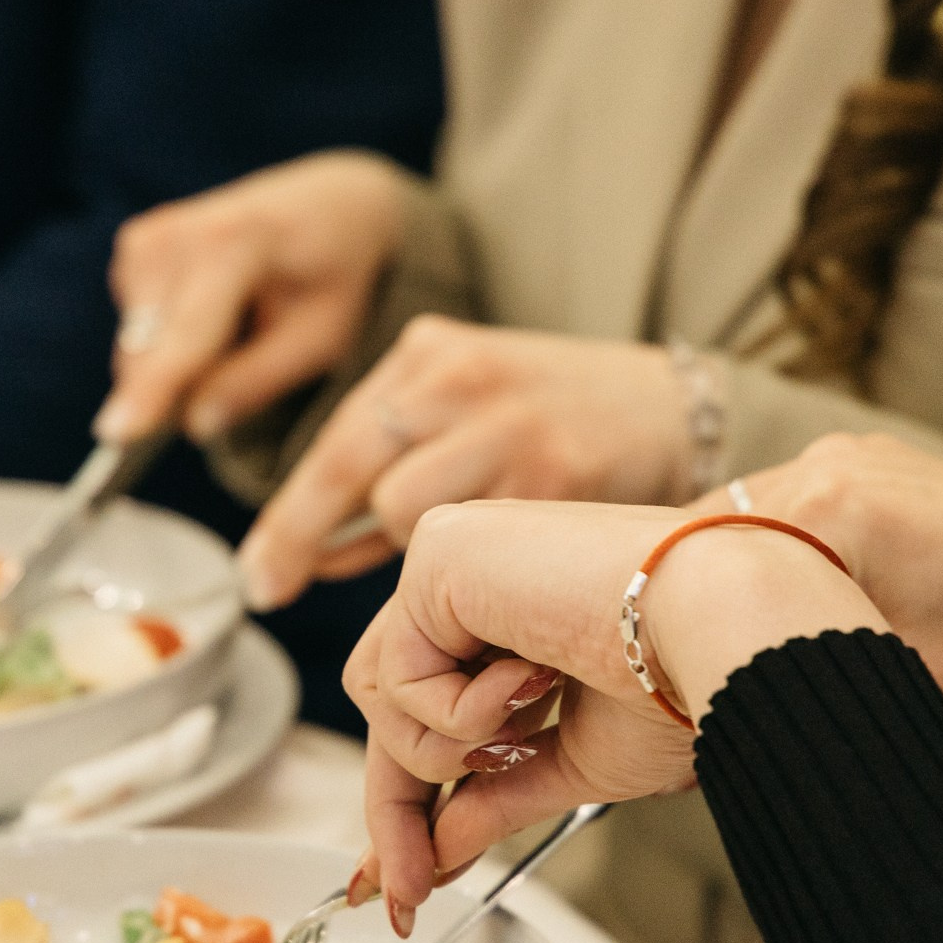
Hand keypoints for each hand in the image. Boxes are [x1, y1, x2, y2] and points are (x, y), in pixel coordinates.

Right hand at [94, 151, 410, 444]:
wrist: (328, 204)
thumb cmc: (336, 275)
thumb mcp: (322, 337)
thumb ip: (256, 382)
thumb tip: (193, 426)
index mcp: (234, 242)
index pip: (185, 332)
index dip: (151, 389)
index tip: (115, 436)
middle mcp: (174, 232)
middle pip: (147, 350)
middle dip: (178, 390)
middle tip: (248, 368)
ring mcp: (146, 237)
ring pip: (137, 349)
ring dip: (179, 367)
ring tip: (243, 328)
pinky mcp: (134, 249)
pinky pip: (137, 333)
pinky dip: (173, 343)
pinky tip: (219, 315)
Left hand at [237, 317, 690, 610]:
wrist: (684, 408)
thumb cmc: (559, 427)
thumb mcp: (467, 415)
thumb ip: (397, 470)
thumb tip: (313, 555)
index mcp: (431, 353)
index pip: (336, 440)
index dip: (288, 516)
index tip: (258, 577)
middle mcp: (461, 376)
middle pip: (351, 471)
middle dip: (303, 536)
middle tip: (269, 589)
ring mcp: (506, 421)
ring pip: (404, 513)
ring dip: (415, 551)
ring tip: (463, 555)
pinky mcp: (553, 472)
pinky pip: (472, 544)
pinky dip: (471, 569)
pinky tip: (495, 573)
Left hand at [345, 499, 882, 931]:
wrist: (724, 621)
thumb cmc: (688, 673)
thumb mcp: (577, 760)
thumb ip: (497, 796)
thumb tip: (438, 850)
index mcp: (507, 611)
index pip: (423, 707)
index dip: (405, 800)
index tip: (399, 882)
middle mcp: (469, 574)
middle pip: (388, 704)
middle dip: (397, 808)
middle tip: (410, 889)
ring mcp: (449, 555)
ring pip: (379, 694)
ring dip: (447, 748)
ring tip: (527, 734)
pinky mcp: (438, 551)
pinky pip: (401, 673)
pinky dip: (462, 711)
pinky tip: (535, 681)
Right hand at [692, 434, 942, 721]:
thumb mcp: (895, 681)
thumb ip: (794, 678)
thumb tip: (709, 709)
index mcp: (829, 506)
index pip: (696, 561)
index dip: (666, 625)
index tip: (657, 681)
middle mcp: (829, 462)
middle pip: (710, 537)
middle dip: (695, 603)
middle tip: (686, 673)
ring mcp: (849, 455)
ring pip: (745, 524)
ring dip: (735, 580)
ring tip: (739, 644)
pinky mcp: (868, 464)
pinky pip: (787, 510)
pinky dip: (774, 558)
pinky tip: (790, 609)